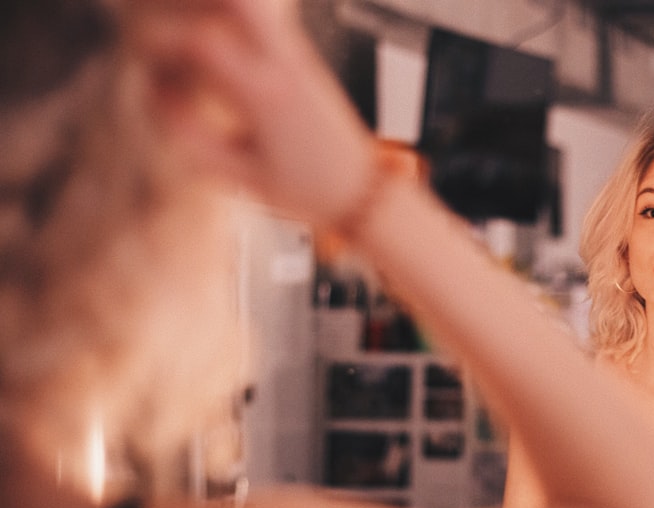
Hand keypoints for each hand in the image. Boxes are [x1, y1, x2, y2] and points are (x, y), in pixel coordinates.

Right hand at [133, 0, 376, 229]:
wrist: (364, 194)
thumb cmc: (309, 192)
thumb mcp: (241, 178)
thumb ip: (192, 137)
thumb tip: (156, 97)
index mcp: (267, 96)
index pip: (203, 41)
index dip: (160, 39)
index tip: (140, 55)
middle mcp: (286, 67)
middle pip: (236, 2)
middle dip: (188, 4)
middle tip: (161, 28)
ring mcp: (301, 60)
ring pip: (253, 5)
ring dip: (215, 7)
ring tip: (185, 27)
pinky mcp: (306, 62)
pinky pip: (268, 21)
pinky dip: (234, 17)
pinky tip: (215, 36)